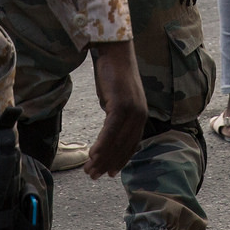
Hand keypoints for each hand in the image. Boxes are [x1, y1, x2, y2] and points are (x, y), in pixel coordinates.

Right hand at [85, 40, 147, 177]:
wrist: (115, 53)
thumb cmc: (112, 76)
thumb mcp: (116, 101)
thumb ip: (115, 118)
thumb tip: (108, 134)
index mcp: (140, 117)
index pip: (131, 145)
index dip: (120, 160)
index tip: (109, 172)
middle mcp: (140, 116)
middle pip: (123, 147)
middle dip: (107, 163)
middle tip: (93, 175)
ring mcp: (132, 111)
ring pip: (116, 142)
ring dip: (102, 158)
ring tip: (89, 170)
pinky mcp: (122, 105)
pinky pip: (111, 130)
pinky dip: (102, 144)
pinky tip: (92, 154)